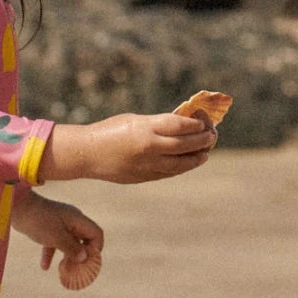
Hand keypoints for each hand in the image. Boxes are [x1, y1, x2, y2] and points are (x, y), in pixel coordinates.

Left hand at [10, 192, 103, 271]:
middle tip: (77, 270)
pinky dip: (51, 254)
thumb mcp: (56, 237)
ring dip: (67, 257)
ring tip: (64, 270)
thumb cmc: (38, 221)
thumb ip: (71, 248)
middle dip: (81, 256)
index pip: (96, 234)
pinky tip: (44, 267)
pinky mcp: (48, 228)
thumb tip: (84, 258)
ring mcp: (60, 224)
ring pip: (69, 243)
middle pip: (84, 240)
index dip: (96, 249)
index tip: (88, 262)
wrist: (17, 208)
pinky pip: (54, 243)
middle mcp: (72, 221)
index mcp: (77, 219)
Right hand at [40, 112, 215, 183]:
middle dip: (203, 140)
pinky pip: (169, 173)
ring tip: (205, 152)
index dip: (196, 124)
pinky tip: (187, 162)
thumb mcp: (134, 121)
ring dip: (196, 157)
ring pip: (181, 163)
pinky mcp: (143, 177)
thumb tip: (183, 127)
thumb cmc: (109, 131)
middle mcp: (148, 148)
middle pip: (185, 145)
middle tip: (211, 136)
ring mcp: (146, 165)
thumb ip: (157, 124)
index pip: (180, 125)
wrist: (86, 154)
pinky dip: (182, 167)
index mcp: (144, 129)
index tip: (202, 121)